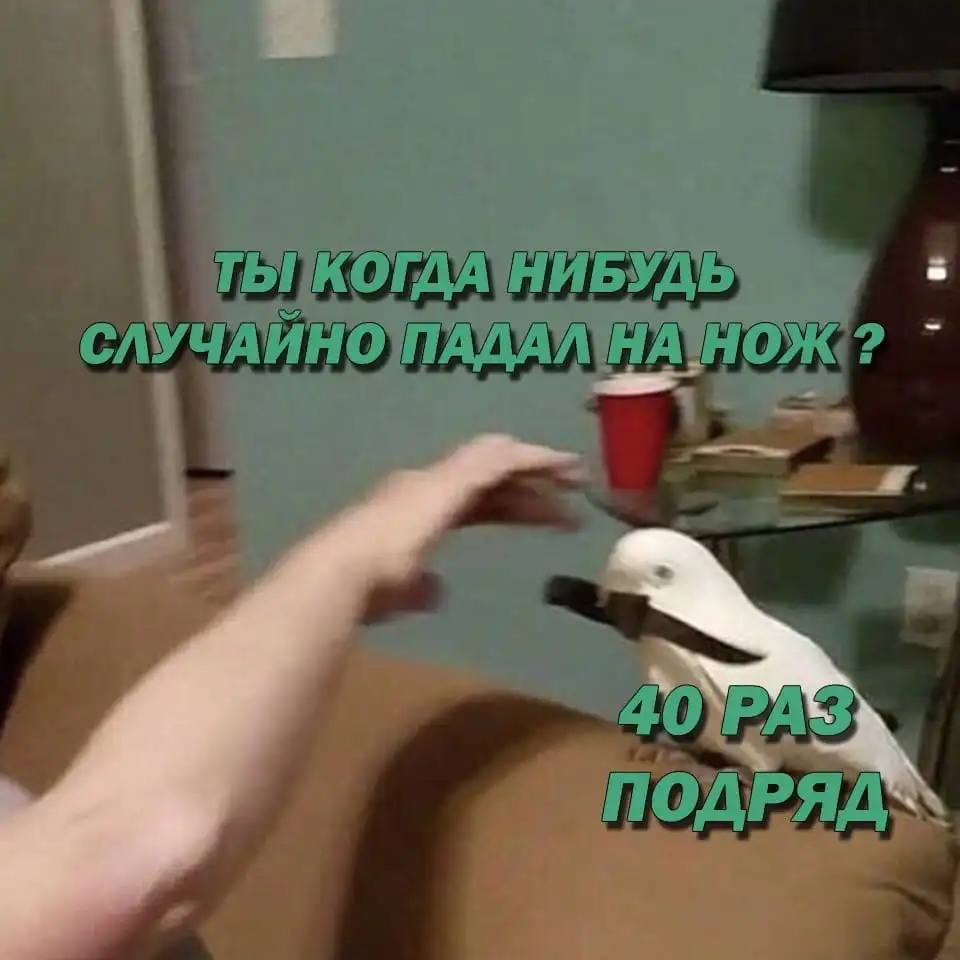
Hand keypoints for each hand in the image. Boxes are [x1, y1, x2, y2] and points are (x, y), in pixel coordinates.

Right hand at [336, 435, 583, 621]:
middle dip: (529, 484)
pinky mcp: (456, 479)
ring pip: (501, 458)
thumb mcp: (401, 590)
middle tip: (570, 492)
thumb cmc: (364, 586)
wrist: (345, 568)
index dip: (505, 505)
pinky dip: (536, 461)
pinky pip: (506, 460)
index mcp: (413, 506)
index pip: (471, 500)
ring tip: (577, 477)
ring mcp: (441, 477)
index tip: (540, 516)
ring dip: (539, 465)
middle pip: (490, 478)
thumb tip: (437, 592)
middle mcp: (426, 482)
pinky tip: (562, 469)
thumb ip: (420, 588)